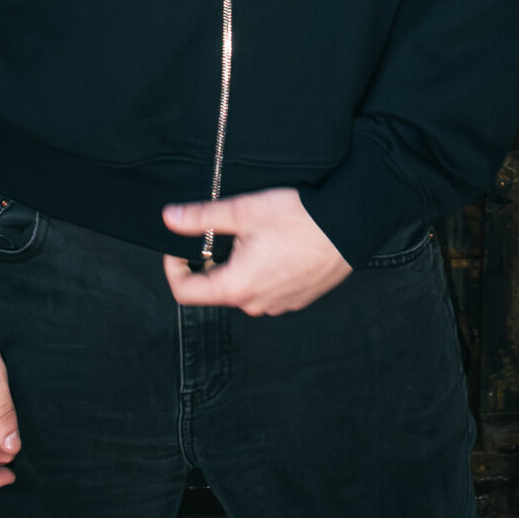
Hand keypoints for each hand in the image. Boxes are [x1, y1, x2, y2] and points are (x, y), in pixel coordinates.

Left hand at [161, 188, 352, 315]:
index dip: (173, 268)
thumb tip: (169, 218)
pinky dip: (261, 272)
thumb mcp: (244, 212)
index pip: (185, 292)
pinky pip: (266, 290)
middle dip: (210, 261)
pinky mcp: (296, 300)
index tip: (179, 247)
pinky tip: (275, 248)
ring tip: (253, 237)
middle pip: (214, 289)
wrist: (349, 227)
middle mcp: (255, 304)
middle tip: (222, 232)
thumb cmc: (299, 219)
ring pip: (242, 288)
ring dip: (238, 266)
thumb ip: (202, 217)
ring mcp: (277, 305)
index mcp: (236, 287)